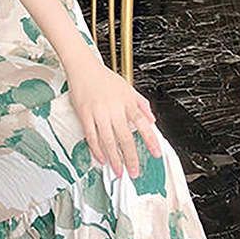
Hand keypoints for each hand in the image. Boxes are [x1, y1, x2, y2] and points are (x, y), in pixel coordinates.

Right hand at [65, 53, 160, 177]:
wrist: (83, 67)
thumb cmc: (104, 78)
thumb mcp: (128, 88)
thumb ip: (142, 104)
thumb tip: (152, 120)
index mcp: (126, 102)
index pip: (142, 124)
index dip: (151, 140)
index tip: (156, 154)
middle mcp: (114, 109)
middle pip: (125, 138)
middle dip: (131, 157)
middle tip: (134, 171)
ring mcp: (98, 112)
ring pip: (108, 141)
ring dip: (114, 159)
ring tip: (118, 171)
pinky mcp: (84, 114)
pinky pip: (91, 136)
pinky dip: (96, 150)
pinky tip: (101, 158)